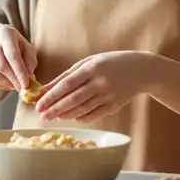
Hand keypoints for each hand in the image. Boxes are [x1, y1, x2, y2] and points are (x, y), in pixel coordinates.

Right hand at [0, 24, 37, 94]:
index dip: (20, 71)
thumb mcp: (25, 45)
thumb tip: (29, 76)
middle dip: (14, 80)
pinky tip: (6, 83)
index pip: (12, 55)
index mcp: (5, 33)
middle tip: (22, 88)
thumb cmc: (12, 44)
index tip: (26, 84)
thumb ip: (30, 59)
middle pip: (1, 66)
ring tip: (15, 85)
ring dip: (6, 84)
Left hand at [36, 51, 154, 122]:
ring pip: (81, 110)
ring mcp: (108, 96)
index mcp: (91, 68)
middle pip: (72, 100)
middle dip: (55, 109)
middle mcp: (100, 83)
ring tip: (54, 116)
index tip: (39, 104)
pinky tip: (71, 116)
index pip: (66, 85)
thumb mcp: (88, 62)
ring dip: (65, 115)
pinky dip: (79, 117)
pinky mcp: (114, 106)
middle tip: (42, 115)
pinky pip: (92, 115)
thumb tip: (45, 88)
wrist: (140, 70)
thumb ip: (66, 75)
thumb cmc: (110, 63)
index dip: (51, 97)